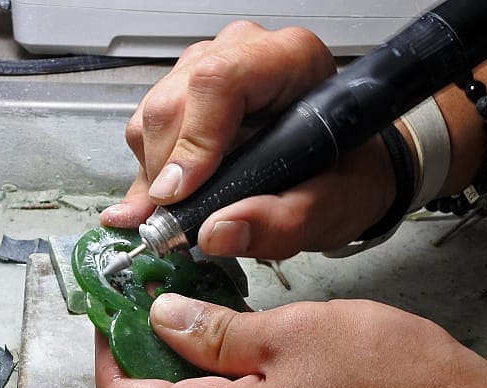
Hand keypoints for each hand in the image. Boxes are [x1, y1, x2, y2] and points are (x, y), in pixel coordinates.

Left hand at [95, 294, 486, 387]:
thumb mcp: (289, 336)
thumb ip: (212, 332)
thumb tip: (160, 318)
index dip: (107, 345)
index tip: (111, 301)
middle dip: (146, 346)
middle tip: (155, 290)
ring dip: (187, 361)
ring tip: (198, 303)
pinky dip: (222, 382)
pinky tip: (240, 341)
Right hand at [99, 22, 396, 259]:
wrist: (338, 175)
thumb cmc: (342, 176)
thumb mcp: (330, 208)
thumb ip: (283, 223)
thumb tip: (217, 233)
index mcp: (289, 62)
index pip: (218, 81)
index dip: (192, 139)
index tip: (181, 194)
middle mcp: (240, 55)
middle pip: (173, 102)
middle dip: (167, 170)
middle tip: (177, 220)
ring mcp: (203, 72)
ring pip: (151, 120)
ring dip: (155, 176)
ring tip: (182, 213)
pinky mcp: (181, 100)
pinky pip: (143, 135)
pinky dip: (148, 178)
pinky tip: (166, 205)